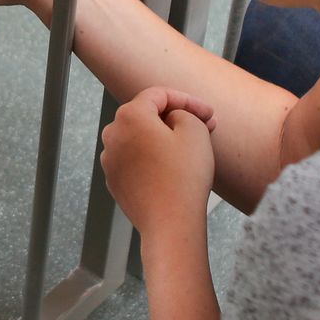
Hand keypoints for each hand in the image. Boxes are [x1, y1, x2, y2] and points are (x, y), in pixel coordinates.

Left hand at [102, 87, 216, 240]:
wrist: (169, 223)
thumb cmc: (184, 176)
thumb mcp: (194, 131)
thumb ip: (183, 113)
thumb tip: (173, 118)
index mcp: (129, 115)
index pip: (160, 95)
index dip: (188, 101)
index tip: (209, 113)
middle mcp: (112, 134)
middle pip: (147, 115)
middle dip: (176, 118)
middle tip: (205, 127)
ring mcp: (110, 158)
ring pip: (140, 138)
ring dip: (164, 138)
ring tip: (190, 148)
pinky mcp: (114, 180)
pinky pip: (135, 159)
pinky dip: (152, 158)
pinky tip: (172, 168)